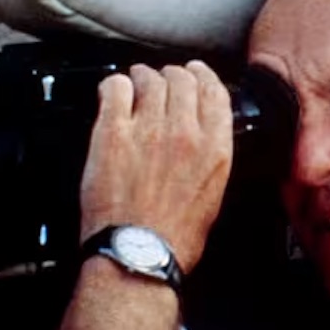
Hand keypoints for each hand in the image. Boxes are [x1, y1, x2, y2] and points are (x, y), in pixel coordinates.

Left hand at [80, 63, 232, 272]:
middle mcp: (185, 133)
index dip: (203, 76)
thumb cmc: (174, 238)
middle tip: (161, 79)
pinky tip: (113, 93)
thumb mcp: (213, 196)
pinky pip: (115, 88)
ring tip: (135, 83)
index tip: (195, 74)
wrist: (139, 255)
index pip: (214, 92)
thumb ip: (209, 160)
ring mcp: (149, 129)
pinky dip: (115, 85)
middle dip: (171, 75)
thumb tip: (199, 141)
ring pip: (149, 79)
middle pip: (181, 79)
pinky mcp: (113, 133)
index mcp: (215, 150)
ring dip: (143, 77)